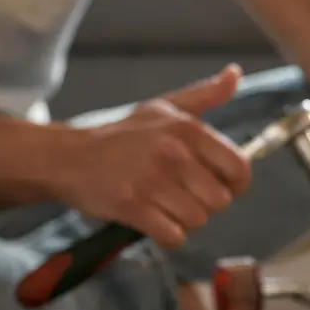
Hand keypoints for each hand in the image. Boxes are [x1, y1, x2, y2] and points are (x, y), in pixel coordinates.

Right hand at [53, 66, 251, 247]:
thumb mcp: (164, 107)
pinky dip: (167, 236)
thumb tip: (235, 74)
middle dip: (204, 204)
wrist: (70, 157)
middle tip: (182, 196)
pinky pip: (173, 236)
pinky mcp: (133, 205)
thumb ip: (205, 94)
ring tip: (164, 206)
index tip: (219, 186)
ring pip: (197, 220)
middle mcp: (174, 152)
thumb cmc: (123, 135)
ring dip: (183, 221)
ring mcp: (152, 179)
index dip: (234, 184)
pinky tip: (154, 221)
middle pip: (219, 200)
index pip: (238, 167)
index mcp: (187, 128)